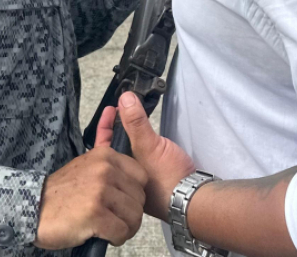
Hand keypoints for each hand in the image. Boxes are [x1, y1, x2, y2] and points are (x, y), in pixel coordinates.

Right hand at [34, 144, 147, 248]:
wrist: (34, 209)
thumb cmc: (61, 193)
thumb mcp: (85, 167)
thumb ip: (108, 165)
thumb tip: (131, 166)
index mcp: (105, 156)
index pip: (142, 177)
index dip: (135, 194)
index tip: (121, 203)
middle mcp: (105, 170)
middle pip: (140, 199)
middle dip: (130, 215)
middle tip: (114, 221)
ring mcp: (101, 192)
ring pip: (134, 217)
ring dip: (125, 228)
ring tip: (109, 229)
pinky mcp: (96, 214)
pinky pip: (122, 232)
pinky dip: (116, 238)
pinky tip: (103, 236)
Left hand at [99, 92, 195, 220]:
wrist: (193, 197)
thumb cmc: (167, 177)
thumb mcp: (149, 146)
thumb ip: (135, 123)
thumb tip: (125, 99)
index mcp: (117, 172)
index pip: (103, 145)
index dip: (105, 125)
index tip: (110, 109)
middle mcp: (125, 176)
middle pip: (115, 147)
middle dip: (117, 128)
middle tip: (122, 109)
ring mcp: (139, 177)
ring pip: (129, 152)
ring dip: (131, 135)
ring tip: (133, 118)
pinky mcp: (154, 176)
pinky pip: (141, 156)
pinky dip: (142, 144)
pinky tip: (148, 137)